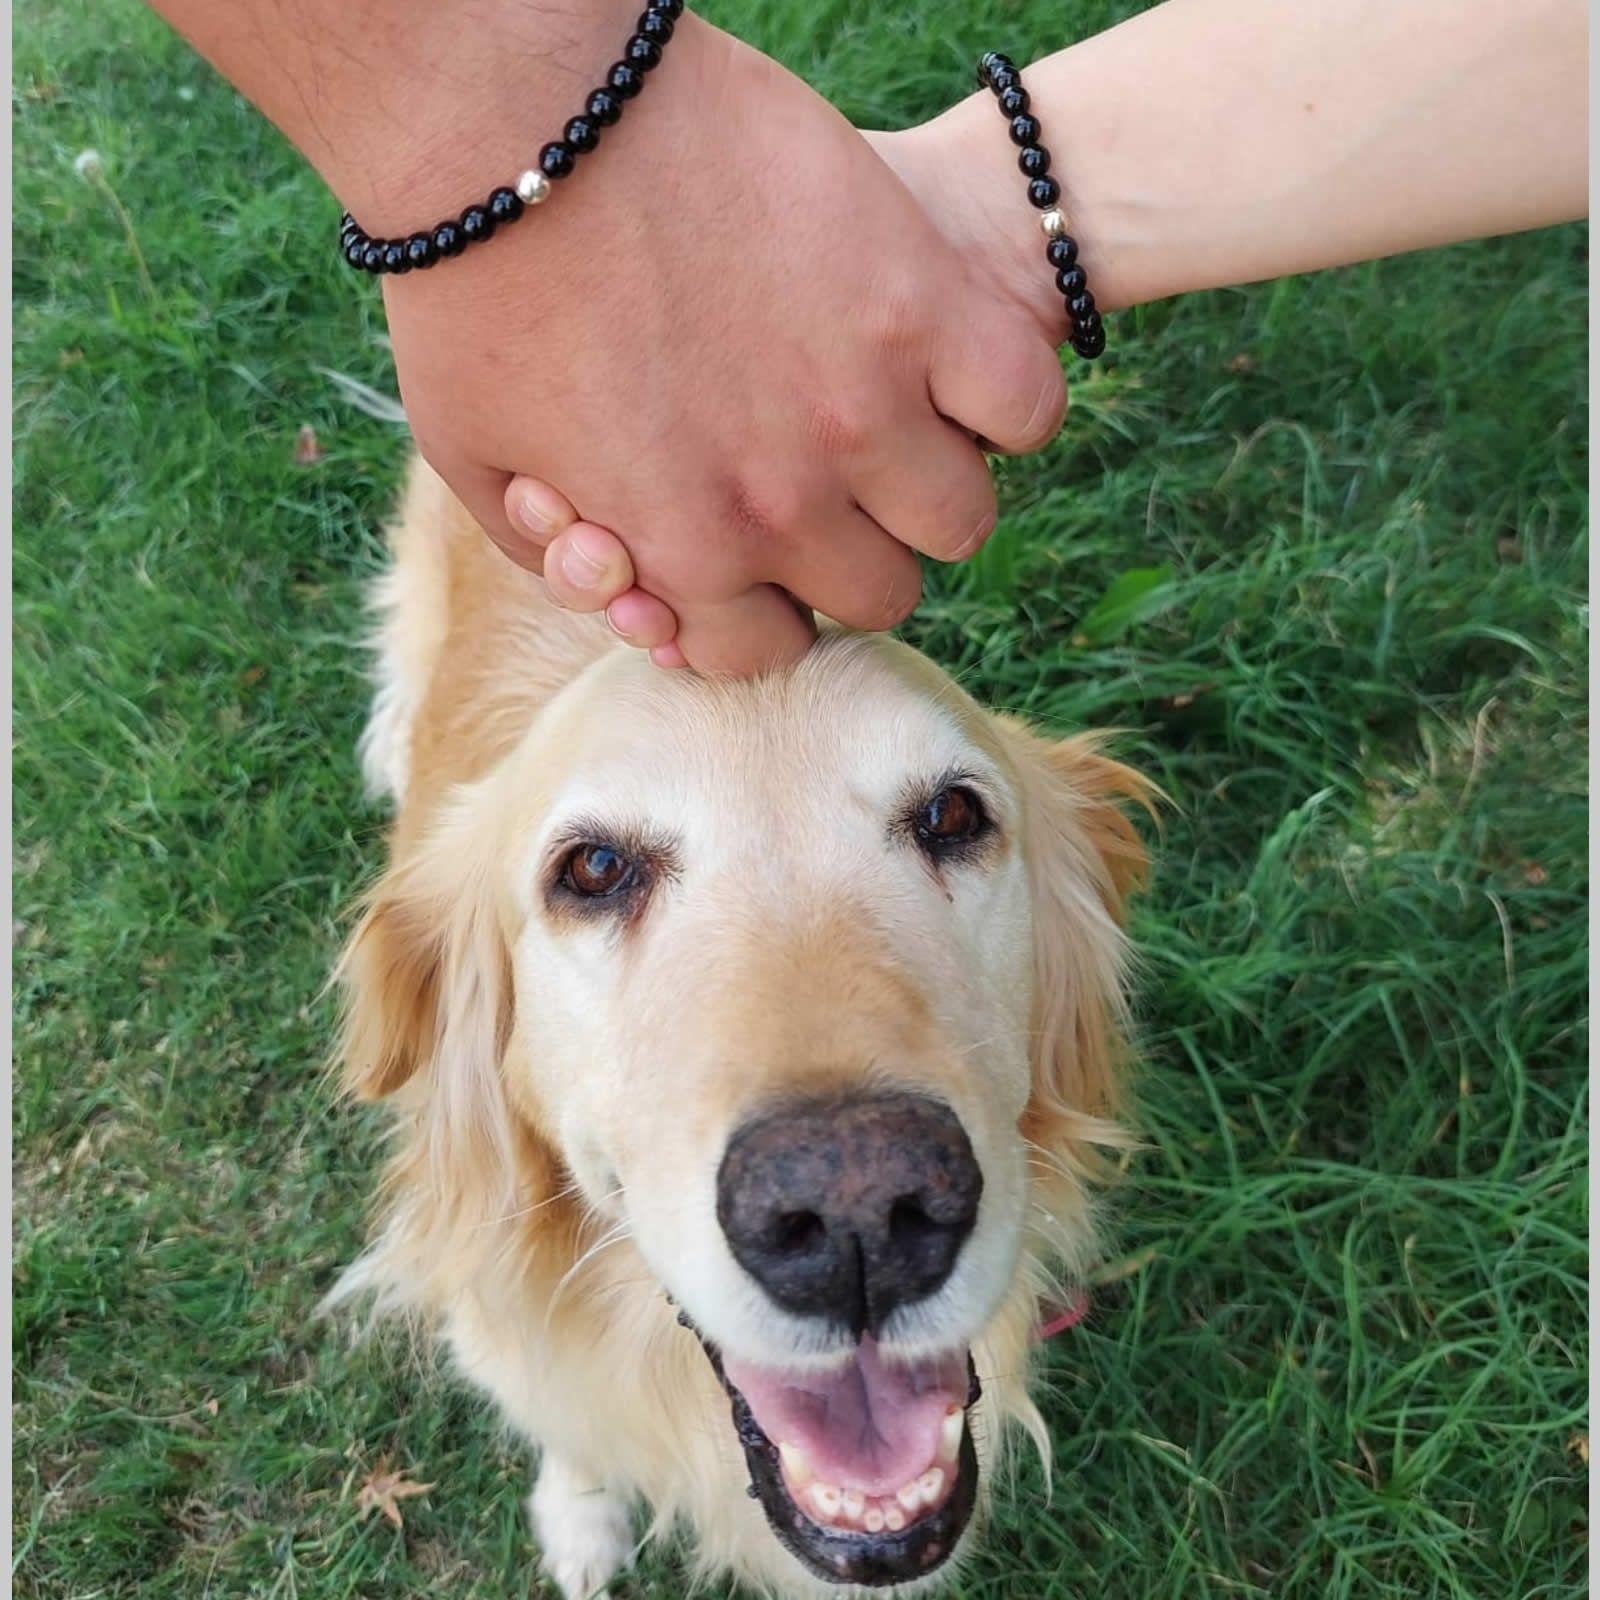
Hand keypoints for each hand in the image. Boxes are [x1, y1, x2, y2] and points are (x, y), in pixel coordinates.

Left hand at [374, 13, 1065, 673]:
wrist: (519, 110)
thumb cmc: (480, 279)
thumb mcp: (474, 455)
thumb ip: (556, 556)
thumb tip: (634, 599)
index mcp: (686, 550)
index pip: (766, 652)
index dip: (754, 604)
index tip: (748, 547)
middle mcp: (786, 505)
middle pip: (875, 595)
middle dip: (843, 549)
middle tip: (817, 473)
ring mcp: (863, 406)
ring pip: (957, 522)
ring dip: (926, 485)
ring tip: (889, 419)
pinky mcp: (921, 302)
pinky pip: (1025, 408)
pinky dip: (1004, 402)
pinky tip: (949, 366)